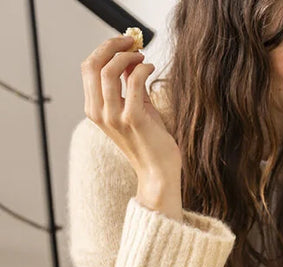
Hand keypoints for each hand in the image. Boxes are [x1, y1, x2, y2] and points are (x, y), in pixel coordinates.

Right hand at [81, 34, 181, 219]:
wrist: (159, 172)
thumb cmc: (150, 141)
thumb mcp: (137, 108)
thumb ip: (130, 85)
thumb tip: (131, 59)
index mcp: (94, 109)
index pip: (88, 68)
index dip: (104, 50)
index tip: (122, 42)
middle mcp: (98, 112)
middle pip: (92, 65)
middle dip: (111, 47)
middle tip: (131, 41)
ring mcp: (113, 116)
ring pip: (108, 71)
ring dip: (127, 57)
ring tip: (143, 57)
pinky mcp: (132, 119)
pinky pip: (132, 83)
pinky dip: (142, 69)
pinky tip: (151, 68)